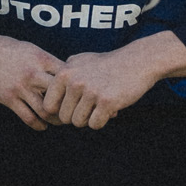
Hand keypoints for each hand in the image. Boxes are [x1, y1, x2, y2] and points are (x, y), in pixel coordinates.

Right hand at [0, 22, 67, 130]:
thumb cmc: (4, 48)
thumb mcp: (29, 49)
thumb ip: (46, 61)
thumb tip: (64, 73)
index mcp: (41, 58)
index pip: (68, 77)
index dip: (77, 87)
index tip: (79, 95)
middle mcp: (33, 73)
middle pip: (62, 95)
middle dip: (70, 106)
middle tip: (74, 112)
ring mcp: (20, 86)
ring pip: (47, 111)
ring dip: (56, 120)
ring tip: (59, 122)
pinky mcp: (8, 98)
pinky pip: (29, 117)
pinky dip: (39, 125)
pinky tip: (42, 126)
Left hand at [47, 32, 185, 129]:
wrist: (137, 61)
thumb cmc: (107, 64)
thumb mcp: (80, 61)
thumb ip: (63, 76)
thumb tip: (48, 102)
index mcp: (64, 73)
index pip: (48, 106)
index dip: (59, 111)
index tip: (71, 108)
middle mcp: (74, 82)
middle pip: (64, 117)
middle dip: (76, 116)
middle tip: (89, 108)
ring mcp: (90, 92)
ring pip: (78, 122)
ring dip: (89, 119)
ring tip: (98, 107)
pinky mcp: (107, 102)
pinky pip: (95, 124)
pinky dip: (101, 121)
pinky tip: (108, 110)